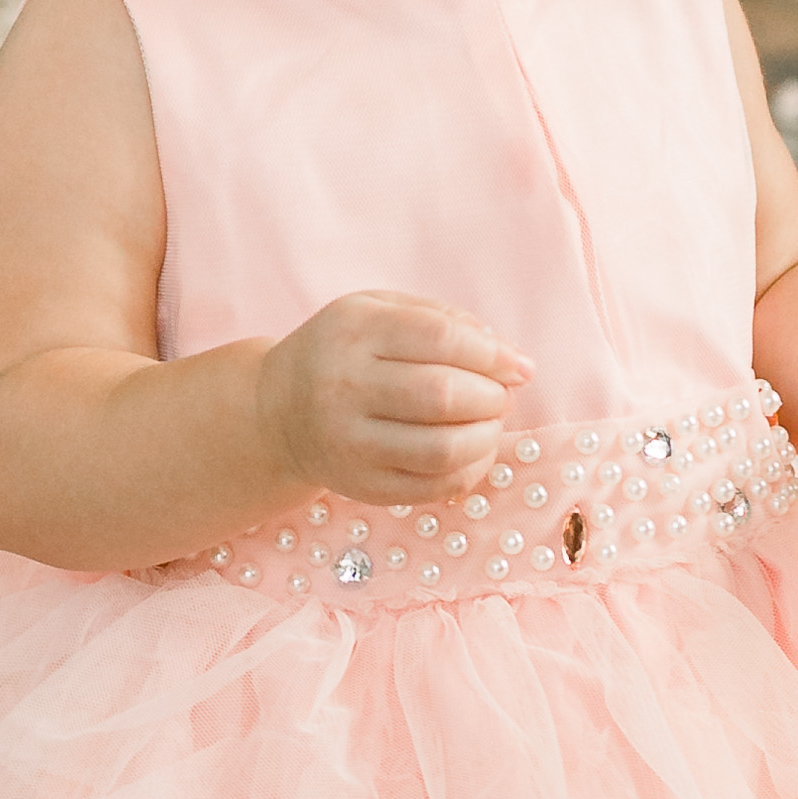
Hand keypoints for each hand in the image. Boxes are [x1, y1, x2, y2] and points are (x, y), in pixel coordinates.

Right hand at [257, 290, 530, 508]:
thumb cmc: (346, 352)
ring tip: (488, 423)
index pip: (440, 339)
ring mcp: (350, 442)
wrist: (278, 411)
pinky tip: (472, 451)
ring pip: (443, 449)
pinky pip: (435, 486)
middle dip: (492, 396)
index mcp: (353, 332)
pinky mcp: (362, 486)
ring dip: (487, 436)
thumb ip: (444, 320)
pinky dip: (471, 470)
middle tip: (500, 395)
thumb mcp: (379, 312)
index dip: (493, 353)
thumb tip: (512, 361)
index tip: (519, 367)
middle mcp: (344, 387)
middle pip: (443, 394)